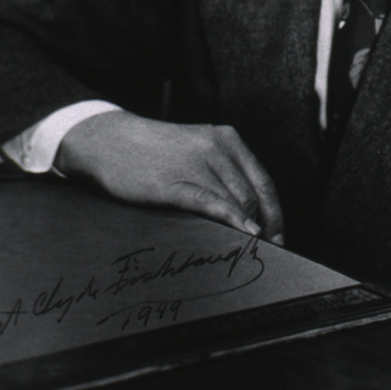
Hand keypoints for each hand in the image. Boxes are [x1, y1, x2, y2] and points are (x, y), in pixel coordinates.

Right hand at [55, 111, 283, 243]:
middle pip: (255, 195)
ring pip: (237, 200)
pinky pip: (211, 203)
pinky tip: (244, 234)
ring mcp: (196, 164)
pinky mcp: (174, 183)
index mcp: (227, 138)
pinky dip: (232, 220)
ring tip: (257, 251)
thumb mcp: (197, 148)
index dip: (276, 212)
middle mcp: (218, 147)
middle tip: (270, 251)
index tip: (279, 236)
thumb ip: (223, 170)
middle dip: (266, 226)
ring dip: (251, 229)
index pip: (263, 181)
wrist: (111, 141)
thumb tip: (249, 209)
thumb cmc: (155, 151)